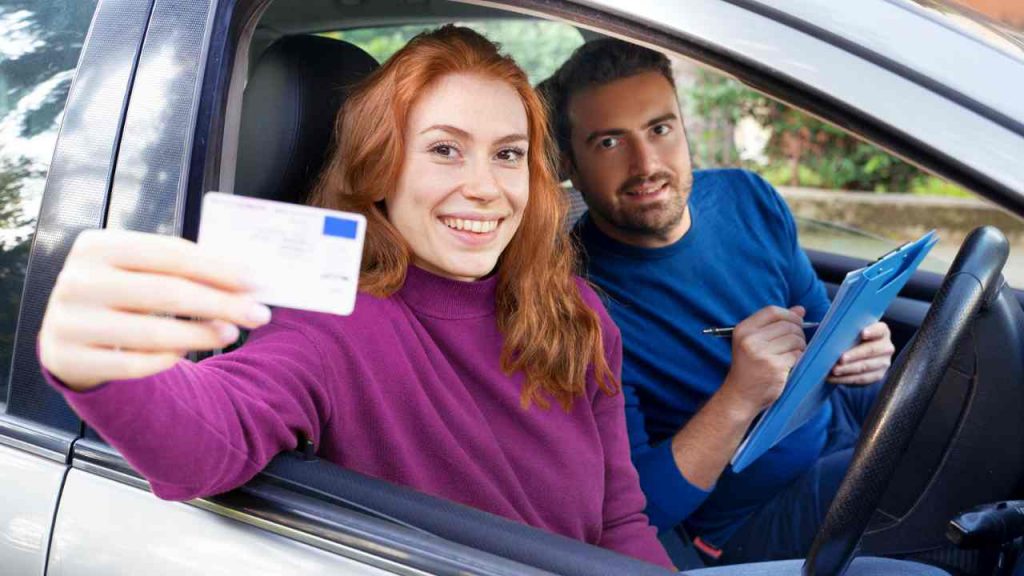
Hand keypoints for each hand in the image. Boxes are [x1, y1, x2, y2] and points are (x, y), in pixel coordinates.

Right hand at [38, 229, 272, 390]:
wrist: (68, 335)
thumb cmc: (119, 295)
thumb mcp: (139, 270)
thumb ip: (182, 268)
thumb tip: (246, 277)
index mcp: (98, 245)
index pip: (170, 253)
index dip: (218, 267)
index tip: (256, 281)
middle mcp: (78, 281)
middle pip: (167, 292)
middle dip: (222, 303)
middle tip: (259, 314)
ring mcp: (70, 322)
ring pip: (153, 332)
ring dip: (202, 334)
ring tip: (231, 333)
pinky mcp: (71, 360)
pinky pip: (134, 365)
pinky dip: (167, 359)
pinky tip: (186, 352)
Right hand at [719, 305, 807, 417]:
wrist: (741, 396)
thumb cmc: (749, 368)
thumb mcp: (754, 342)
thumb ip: (776, 324)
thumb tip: (800, 309)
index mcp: (743, 330)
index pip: (772, 311)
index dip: (789, 315)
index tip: (796, 323)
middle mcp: (750, 339)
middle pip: (787, 325)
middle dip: (798, 333)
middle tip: (796, 344)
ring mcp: (762, 353)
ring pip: (795, 339)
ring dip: (800, 346)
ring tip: (792, 355)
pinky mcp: (775, 367)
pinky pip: (797, 354)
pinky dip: (798, 358)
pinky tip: (790, 365)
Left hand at [829, 322, 893, 384]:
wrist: (856, 353)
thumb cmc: (849, 337)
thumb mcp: (849, 330)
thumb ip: (844, 328)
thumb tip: (826, 328)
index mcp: (882, 331)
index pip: (880, 329)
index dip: (872, 331)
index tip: (862, 333)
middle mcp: (886, 346)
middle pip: (871, 350)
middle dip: (855, 355)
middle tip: (840, 359)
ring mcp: (883, 362)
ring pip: (866, 367)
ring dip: (848, 369)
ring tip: (834, 370)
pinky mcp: (877, 376)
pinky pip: (862, 379)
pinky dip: (846, 379)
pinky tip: (834, 378)